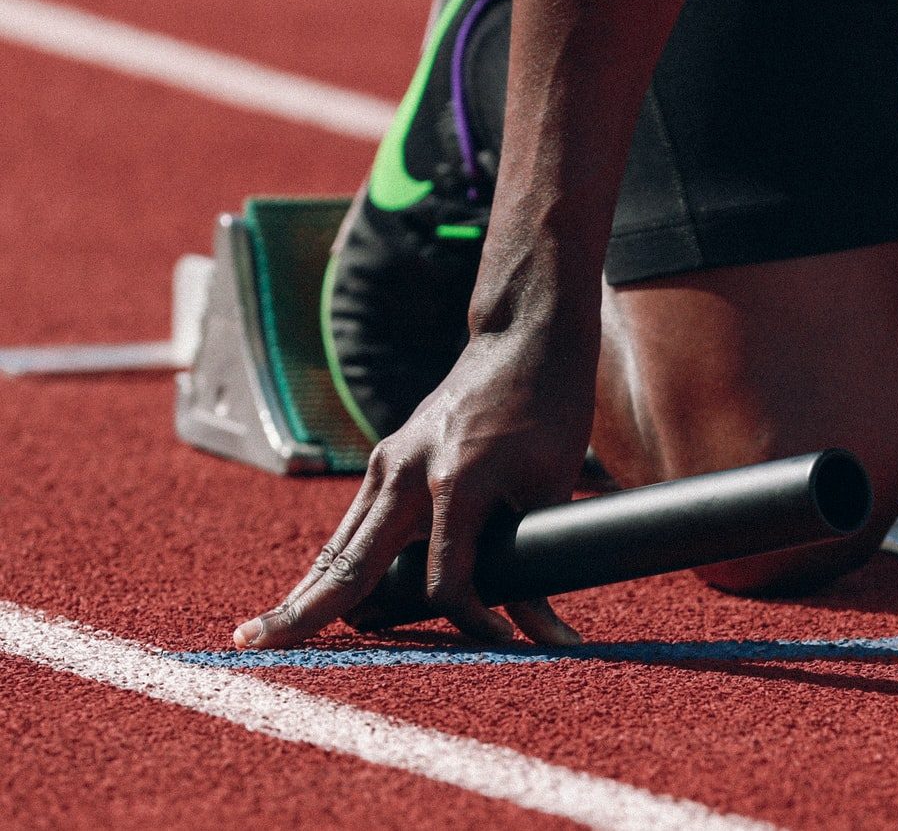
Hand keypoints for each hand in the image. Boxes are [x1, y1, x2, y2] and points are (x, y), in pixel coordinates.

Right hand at [233, 331, 593, 647]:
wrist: (523, 341)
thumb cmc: (549, 411)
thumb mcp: (552, 487)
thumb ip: (538, 559)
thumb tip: (542, 633)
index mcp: (455, 482)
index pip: (445, 581)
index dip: (474, 621)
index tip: (504, 643)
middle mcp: (406, 473)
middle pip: (350, 564)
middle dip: (306, 611)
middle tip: (253, 647)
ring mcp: (389, 464)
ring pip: (340, 545)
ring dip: (308, 591)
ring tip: (264, 634)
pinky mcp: (386, 460)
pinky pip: (353, 524)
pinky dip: (333, 564)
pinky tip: (311, 596)